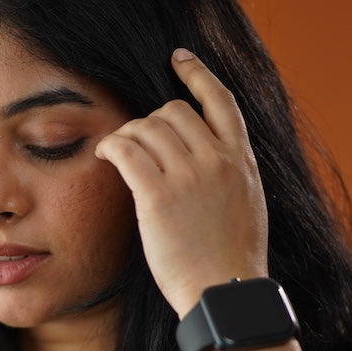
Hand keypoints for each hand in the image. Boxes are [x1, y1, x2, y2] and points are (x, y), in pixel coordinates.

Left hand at [95, 49, 268, 318]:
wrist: (223, 292)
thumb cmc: (229, 262)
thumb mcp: (247, 206)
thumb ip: (231, 176)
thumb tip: (215, 162)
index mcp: (242, 160)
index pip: (221, 100)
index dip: (197, 73)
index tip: (178, 58)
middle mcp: (217, 160)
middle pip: (174, 110)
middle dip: (150, 119)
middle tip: (135, 141)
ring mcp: (189, 175)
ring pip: (148, 126)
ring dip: (127, 134)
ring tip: (116, 152)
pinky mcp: (159, 196)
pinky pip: (127, 151)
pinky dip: (111, 146)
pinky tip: (104, 154)